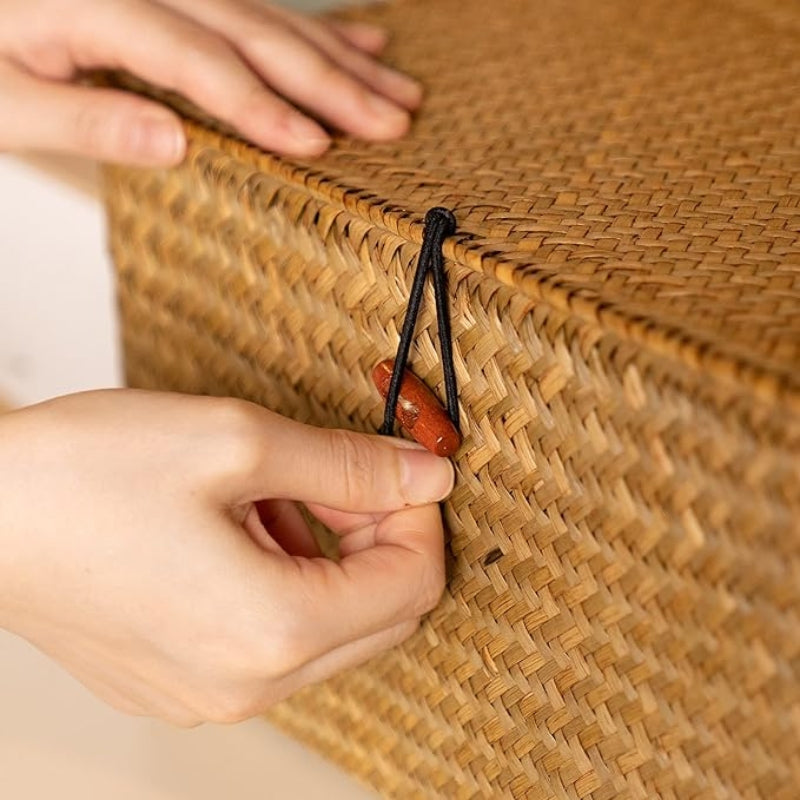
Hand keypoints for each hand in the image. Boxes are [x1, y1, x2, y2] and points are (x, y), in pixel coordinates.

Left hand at [0, 0, 420, 164]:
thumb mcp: (7, 105)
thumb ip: (87, 123)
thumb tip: (175, 143)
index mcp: (99, 6)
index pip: (199, 61)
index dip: (261, 105)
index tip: (316, 144)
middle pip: (255, 32)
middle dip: (330, 83)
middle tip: (392, 123)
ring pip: (272, 19)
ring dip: (343, 59)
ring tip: (400, 93)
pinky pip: (262, 10)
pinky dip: (320, 31)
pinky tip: (364, 42)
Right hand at [0, 389, 452, 725]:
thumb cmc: (87, 475)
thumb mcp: (238, 442)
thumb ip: (350, 465)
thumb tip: (428, 474)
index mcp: (272, 629)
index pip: (413, 582)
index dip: (418, 514)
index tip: (397, 467)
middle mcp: (248, 685)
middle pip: (382, 614)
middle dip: (378, 536)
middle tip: (335, 475)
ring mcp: (212, 695)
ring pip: (332, 629)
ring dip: (330, 556)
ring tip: (273, 495)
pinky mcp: (184, 686)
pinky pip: (276, 642)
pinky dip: (287, 582)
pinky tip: (240, 529)